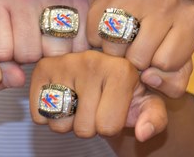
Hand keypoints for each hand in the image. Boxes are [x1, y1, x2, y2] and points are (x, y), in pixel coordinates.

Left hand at [0, 0, 90, 63]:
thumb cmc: (26, 12)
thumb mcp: (0, 28)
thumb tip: (17, 80)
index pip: (1, 53)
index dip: (10, 54)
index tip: (14, 40)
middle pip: (27, 55)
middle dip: (33, 52)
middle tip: (37, 33)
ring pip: (53, 54)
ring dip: (55, 51)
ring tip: (54, 29)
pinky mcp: (82, 4)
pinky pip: (78, 46)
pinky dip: (77, 45)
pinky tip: (71, 28)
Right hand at [29, 51, 166, 141]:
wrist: (96, 69)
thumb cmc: (122, 89)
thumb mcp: (144, 102)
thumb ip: (154, 119)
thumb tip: (143, 133)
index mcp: (120, 69)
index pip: (108, 126)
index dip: (110, 125)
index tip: (111, 107)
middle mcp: (91, 60)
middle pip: (83, 128)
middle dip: (88, 125)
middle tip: (92, 105)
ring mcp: (64, 63)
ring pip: (59, 123)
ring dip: (67, 121)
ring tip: (76, 101)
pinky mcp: (42, 68)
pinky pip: (39, 114)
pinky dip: (47, 115)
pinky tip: (60, 98)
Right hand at [86, 0, 193, 96]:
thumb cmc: (162, 34)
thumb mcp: (178, 61)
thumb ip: (172, 82)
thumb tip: (148, 76)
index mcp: (191, 17)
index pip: (165, 65)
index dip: (156, 65)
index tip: (156, 51)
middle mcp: (167, 0)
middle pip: (137, 58)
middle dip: (133, 60)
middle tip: (135, 45)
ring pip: (114, 48)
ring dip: (114, 52)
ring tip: (121, 38)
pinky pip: (95, 34)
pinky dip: (97, 38)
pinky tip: (107, 29)